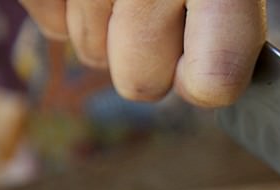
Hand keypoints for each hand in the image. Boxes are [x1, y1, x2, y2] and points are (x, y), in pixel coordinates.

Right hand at [18, 0, 265, 106]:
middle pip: (141, 84)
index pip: (214, 84)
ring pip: (91, 56)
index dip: (209, 84)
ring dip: (110, 34)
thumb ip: (229, 27)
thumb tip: (217, 86)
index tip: (208, 64)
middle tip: (163, 22)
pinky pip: (50, 23)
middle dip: (152, 64)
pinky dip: (67, 12)